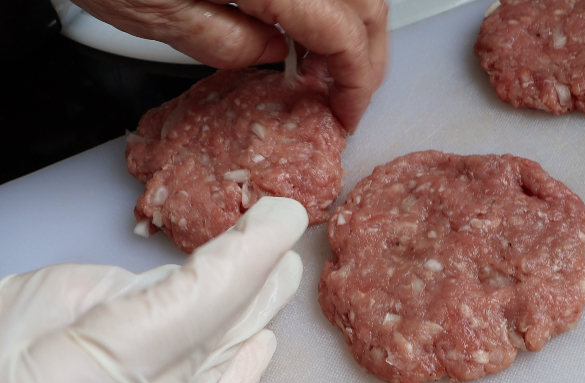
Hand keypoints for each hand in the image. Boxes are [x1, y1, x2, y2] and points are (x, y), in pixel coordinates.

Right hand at [0, 197, 306, 382]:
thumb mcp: (33, 300)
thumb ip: (127, 296)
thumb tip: (197, 287)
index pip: (185, 311)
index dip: (243, 261)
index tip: (280, 222)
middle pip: (208, 347)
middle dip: (256, 289)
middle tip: (287, 247)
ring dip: (251, 327)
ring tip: (275, 284)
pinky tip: (258, 350)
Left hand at [67, 0, 388, 131]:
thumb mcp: (158, 16)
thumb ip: (231, 45)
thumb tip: (276, 56)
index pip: (344, 34)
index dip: (355, 82)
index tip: (346, 113)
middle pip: (368, 3)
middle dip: (368, 54)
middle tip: (348, 93)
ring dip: (354, 23)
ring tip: (321, 59)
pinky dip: (331, 0)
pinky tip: (304, 19)